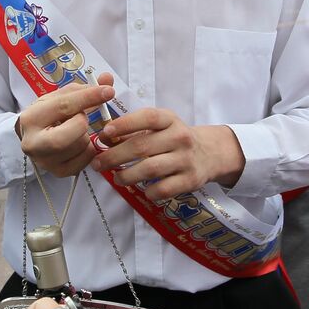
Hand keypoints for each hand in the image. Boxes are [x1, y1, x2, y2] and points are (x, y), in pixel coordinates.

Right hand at [17, 73, 115, 176]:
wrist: (33, 138)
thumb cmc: (48, 115)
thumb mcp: (60, 97)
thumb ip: (83, 89)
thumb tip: (107, 79)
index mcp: (31, 118)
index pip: (64, 106)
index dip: (89, 97)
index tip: (108, 91)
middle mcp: (34, 143)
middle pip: (69, 135)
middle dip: (82, 124)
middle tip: (81, 118)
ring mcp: (45, 161)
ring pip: (80, 147)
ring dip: (85, 135)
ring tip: (74, 130)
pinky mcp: (59, 172)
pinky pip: (85, 160)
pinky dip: (88, 149)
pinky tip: (78, 143)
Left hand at [93, 108, 244, 201]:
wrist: (210, 153)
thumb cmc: (174, 139)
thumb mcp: (161, 127)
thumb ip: (134, 130)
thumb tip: (103, 139)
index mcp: (170, 119)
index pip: (147, 117)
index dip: (125, 124)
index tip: (105, 132)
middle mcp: (180, 137)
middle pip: (141, 146)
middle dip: (114, 156)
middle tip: (98, 163)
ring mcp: (186, 159)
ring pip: (149, 169)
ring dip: (127, 176)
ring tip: (117, 178)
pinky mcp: (190, 180)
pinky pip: (163, 189)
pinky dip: (148, 191)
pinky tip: (141, 189)